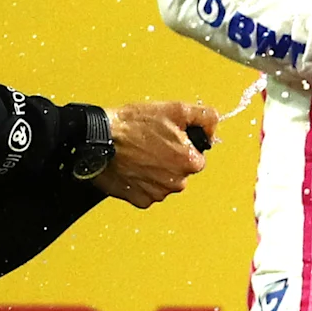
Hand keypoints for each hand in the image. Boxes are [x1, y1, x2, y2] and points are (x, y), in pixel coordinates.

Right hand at [92, 100, 217, 207]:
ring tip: (138, 154)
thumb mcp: (176, 110)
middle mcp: (175, 182)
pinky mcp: (139, 200)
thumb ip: (205, 117)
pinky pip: (147, 192)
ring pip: (164, 182)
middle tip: (150, 144)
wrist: (98, 139)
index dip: (182, 145)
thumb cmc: (132, 125)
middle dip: (169, 158)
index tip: (166, 138)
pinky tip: (132, 166)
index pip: (196, 157)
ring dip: (155, 170)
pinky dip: (141, 181)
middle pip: (180, 171)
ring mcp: (157, 193)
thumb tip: (213, 128)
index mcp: (188, 162)